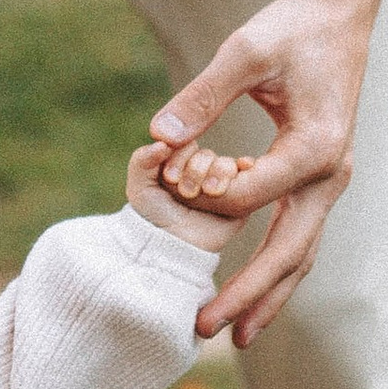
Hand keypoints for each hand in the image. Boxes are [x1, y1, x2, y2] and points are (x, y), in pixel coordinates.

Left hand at [124, 140, 239, 255]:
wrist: (175, 247)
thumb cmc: (154, 219)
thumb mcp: (139, 188)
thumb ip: (142, 160)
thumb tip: (162, 141)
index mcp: (179, 162)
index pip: (185, 143)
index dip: (179, 157)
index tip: (169, 179)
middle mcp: (201, 170)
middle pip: (207, 154)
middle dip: (196, 171)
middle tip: (186, 193)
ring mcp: (221, 183)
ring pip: (226, 164)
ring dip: (216, 174)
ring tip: (207, 193)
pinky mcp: (240, 197)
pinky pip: (248, 175)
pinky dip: (246, 167)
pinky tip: (244, 166)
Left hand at [147, 0, 387, 348]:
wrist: (339, 16)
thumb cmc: (291, 28)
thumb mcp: (244, 51)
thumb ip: (201, 95)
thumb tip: (157, 138)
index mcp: (317, 145)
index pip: (255, 193)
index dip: (210, 198)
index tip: (172, 188)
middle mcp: (331, 172)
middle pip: (290, 250)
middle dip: (249, 293)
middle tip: (207, 328)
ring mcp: (329, 180)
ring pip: (300, 253)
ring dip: (267, 295)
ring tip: (235, 337)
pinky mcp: (319, 179)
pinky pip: (297, 235)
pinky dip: (275, 268)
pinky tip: (249, 294)